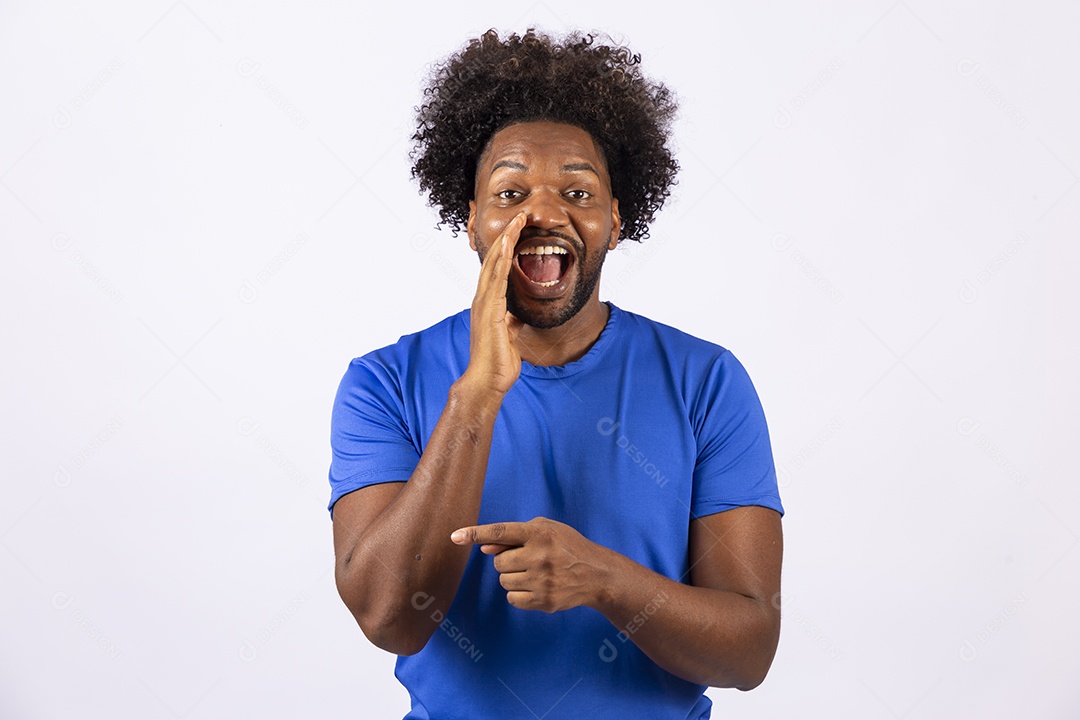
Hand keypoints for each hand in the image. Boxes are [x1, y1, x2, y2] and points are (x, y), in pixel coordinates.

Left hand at [450, 517, 607, 612]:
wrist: (596, 574)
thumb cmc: (566, 547)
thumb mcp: (545, 530)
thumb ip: (514, 537)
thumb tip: (484, 548)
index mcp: (539, 533)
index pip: (500, 532)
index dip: (475, 533)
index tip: (455, 536)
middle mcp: (540, 556)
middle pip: (498, 562)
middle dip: (507, 561)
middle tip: (527, 560)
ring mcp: (543, 581)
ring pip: (504, 581)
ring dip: (513, 577)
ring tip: (534, 573)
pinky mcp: (544, 601)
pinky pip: (512, 599)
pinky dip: (519, 594)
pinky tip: (536, 587)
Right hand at [459, 212, 526, 396]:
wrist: (487, 381)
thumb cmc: (497, 361)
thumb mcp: (508, 334)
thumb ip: (510, 321)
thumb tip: (517, 315)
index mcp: (487, 303)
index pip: (497, 267)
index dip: (507, 247)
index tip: (519, 229)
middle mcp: (482, 299)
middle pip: (494, 259)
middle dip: (508, 236)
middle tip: (520, 215)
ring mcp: (484, 304)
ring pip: (495, 265)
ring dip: (506, 241)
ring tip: (518, 221)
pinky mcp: (490, 312)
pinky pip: (497, 281)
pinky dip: (503, 262)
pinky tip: (510, 248)